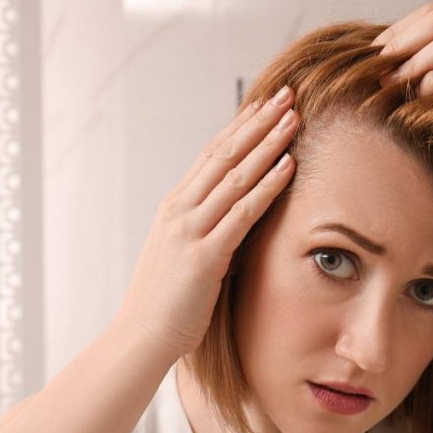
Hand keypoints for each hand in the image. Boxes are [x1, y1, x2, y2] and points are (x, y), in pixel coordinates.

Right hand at [114, 87, 298, 359]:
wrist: (140, 338)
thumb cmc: (165, 303)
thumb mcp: (183, 255)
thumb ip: (206, 231)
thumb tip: (234, 220)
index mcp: (175, 207)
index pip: (211, 155)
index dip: (240, 127)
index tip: (263, 104)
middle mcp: (180, 209)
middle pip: (224, 153)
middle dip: (258, 121)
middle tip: (285, 94)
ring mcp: (190, 230)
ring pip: (235, 174)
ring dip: (267, 142)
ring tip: (293, 117)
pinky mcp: (205, 255)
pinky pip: (243, 212)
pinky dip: (268, 185)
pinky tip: (289, 165)